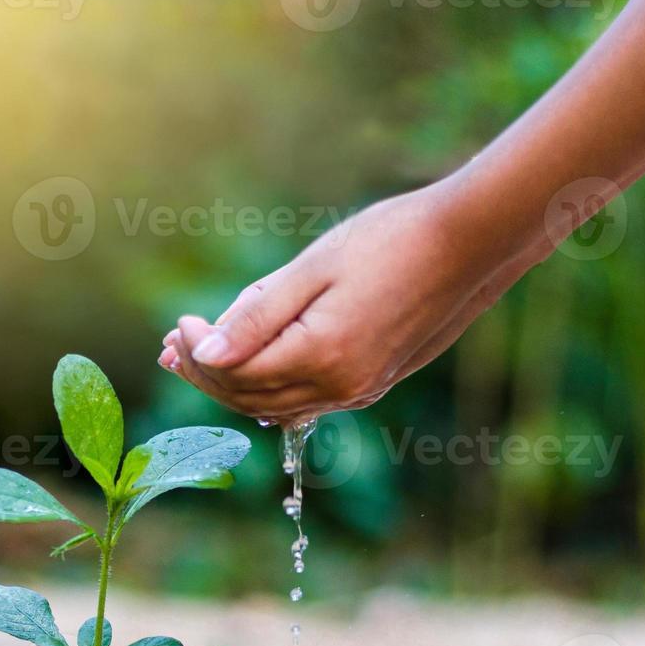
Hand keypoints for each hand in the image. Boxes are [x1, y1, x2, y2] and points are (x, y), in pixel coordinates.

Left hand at [158, 177, 544, 422]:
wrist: (471, 241)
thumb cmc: (391, 240)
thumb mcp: (313, 270)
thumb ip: (257, 316)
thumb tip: (206, 354)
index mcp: (322, 357)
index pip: (236, 374)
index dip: (198, 354)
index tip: (178, 324)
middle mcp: (341, 387)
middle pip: (250, 398)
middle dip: (206, 374)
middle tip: (173, 343)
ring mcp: (360, 389)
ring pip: (276, 404)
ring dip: (233, 383)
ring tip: (197, 353)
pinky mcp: (372, 381)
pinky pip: (306, 399)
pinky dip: (270, 386)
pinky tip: (252, 363)